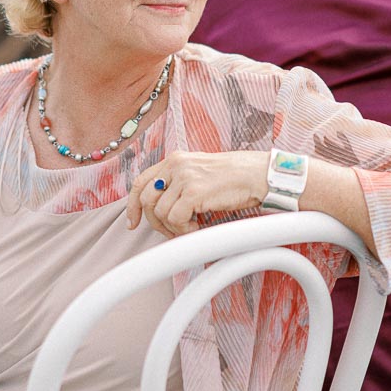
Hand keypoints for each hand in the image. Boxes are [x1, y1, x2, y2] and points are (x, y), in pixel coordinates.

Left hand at [127, 150, 268, 237]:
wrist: (258, 174)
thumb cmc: (233, 178)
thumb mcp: (198, 173)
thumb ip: (177, 185)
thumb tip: (159, 211)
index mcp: (174, 159)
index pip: (140, 182)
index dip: (132, 205)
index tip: (133, 223)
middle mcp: (175, 165)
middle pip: (146, 200)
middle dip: (156, 222)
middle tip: (173, 231)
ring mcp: (184, 177)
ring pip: (161, 213)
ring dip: (175, 227)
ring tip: (194, 226)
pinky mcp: (194, 191)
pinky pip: (175, 219)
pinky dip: (184, 229)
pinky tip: (199, 226)